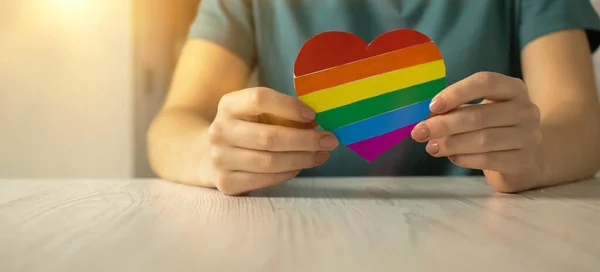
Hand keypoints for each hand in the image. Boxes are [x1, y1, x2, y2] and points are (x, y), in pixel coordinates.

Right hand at [207, 87, 338, 194]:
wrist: (209, 155)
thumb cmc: (246, 128)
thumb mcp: (257, 113)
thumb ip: (282, 113)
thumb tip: (315, 123)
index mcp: (228, 105)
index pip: (260, 98)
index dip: (290, 107)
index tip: (313, 115)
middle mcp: (220, 131)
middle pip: (269, 136)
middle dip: (305, 140)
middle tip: (329, 140)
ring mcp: (220, 158)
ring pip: (270, 161)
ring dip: (302, 159)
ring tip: (321, 155)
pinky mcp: (226, 182)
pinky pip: (266, 179)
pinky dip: (289, 173)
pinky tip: (301, 166)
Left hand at [411, 72, 541, 191]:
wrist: (520, 159)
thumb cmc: (492, 128)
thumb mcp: (479, 111)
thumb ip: (457, 110)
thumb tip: (427, 119)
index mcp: (513, 88)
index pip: (485, 82)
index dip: (456, 92)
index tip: (432, 106)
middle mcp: (526, 110)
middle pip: (479, 115)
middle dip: (444, 124)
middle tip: (419, 132)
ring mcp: (529, 136)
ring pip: (483, 139)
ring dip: (451, 143)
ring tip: (431, 147)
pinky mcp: (523, 161)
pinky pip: (488, 159)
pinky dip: (465, 159)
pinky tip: (452, 157)